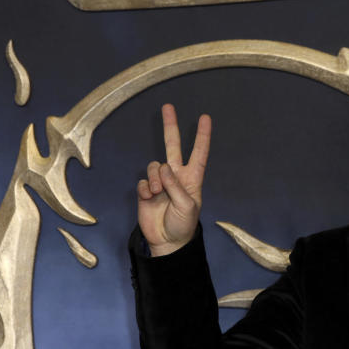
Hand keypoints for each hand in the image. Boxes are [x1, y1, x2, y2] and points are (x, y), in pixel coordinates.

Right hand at [137, 104, 210, 255]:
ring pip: (154, 166)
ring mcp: (161, 182)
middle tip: (168, 106)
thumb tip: (164, 168)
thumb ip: (176, 186)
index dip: (202, 136)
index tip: (205, 118)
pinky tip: (149, 198)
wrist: (167, 241)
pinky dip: (146, 188)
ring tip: (157, 194)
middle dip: (171, 126)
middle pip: (173, 146)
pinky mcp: (147, 190)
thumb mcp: (187, 206)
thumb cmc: (183, 225)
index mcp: (192, 179)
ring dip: (155, 179)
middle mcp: (176, 176)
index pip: (199, 153)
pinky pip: (144, 181)